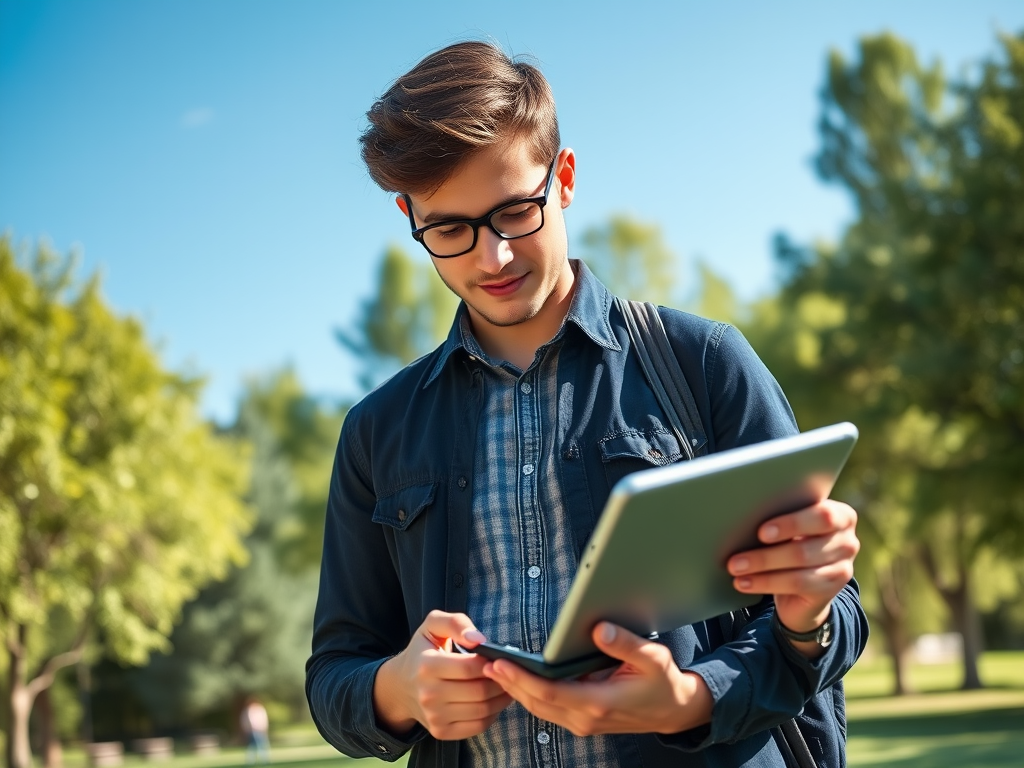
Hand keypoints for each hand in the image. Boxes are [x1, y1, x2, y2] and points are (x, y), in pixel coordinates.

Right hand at [373, 610, 511, 739]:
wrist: (401, 686)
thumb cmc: (423, 650)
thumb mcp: (432, 626)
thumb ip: (455, 623)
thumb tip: (478, 639)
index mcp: (427, 666)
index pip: (469, 667)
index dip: (490, 662)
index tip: (498, 657)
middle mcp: (428, 695)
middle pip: (479, 691)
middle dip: (500, 681)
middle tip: (508, 672)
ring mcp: (434, 717)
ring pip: (482, 710)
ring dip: (501, 698)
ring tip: (506, 684)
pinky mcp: (441, 732)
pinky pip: (478, 726)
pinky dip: (493, 714)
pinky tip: (494, 700)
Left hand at [483, 622, 711, 735]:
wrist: (675, 710)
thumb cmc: (664, 682)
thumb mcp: (653, 658)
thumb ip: (625, 643)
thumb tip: (598, 629)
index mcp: (599, 704)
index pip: (550, 693)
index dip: (522, 679)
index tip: (501, 664)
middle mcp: (586, 718)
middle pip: (537, 703)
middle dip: (510, 683)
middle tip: (486, 663)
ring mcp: (583, 723)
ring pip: (540, 709)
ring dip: (516, 690)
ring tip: (496, 668)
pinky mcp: (582, 720)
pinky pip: (549, 709)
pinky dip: (530, 694)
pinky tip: (519, 679)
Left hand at [727, 498, 859, 646]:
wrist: (806, 584)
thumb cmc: (792, 541)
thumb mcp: (791, 527)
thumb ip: (781, 517)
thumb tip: (744, 514)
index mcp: (841, 515)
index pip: (822, 515)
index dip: (791, 524)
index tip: (761, 532)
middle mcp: (848, 540)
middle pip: (805, 547)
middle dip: (767, 553)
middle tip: (736, 558)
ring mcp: (844, 567)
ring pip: (798, 567)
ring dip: (761, 567)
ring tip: (735, 569)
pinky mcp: (833, 588)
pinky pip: (796, 584)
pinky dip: (765, 582)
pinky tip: (744, 583)